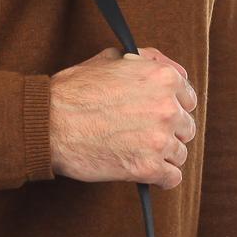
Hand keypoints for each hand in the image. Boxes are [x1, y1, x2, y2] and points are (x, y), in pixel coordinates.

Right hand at [48, 45, 196, 188]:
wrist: (48, 123)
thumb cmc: (73, 91)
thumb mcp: (110, 59)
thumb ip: (145, 60)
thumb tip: (167, 67)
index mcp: (163, 78)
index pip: (188, 98)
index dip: (171, 107)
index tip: (157, 115)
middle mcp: (167, 107)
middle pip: (186, 127)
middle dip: (168, 132)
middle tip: (144, 136)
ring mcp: (160, 139)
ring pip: (180, 154)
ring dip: (163, 156)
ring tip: (138, 153)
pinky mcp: (148, 168)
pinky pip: (172, 178)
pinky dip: (160, 178)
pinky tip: (145, 171)